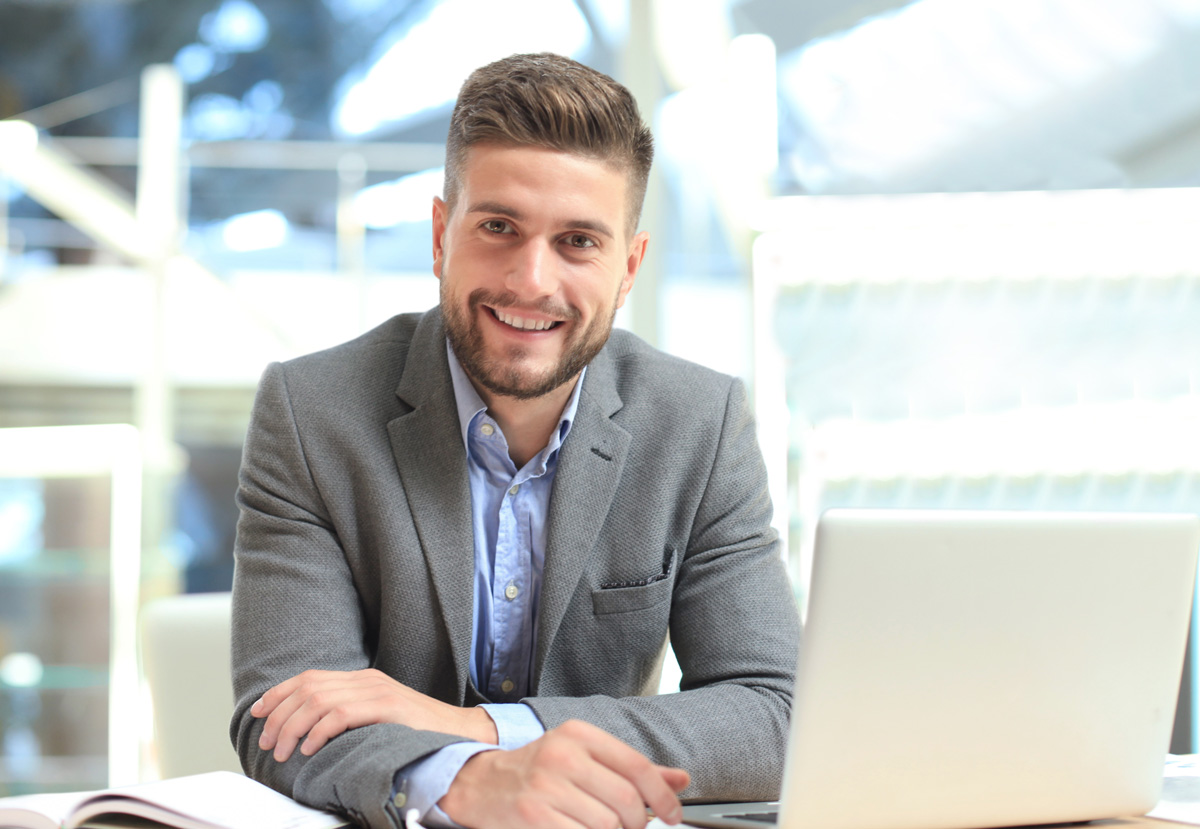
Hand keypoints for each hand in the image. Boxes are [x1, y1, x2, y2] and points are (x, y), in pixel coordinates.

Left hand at [250, 668, 498, 761]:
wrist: (457, 732)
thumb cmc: (415, 732)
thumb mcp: (377, 718)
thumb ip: (349, 716)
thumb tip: (311, 733)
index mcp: (361, 679)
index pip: (309, 677)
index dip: (279, 693)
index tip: (258, 712)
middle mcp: (365, 679)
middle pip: (307, 687)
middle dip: (278, 715)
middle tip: (267, 742)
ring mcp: (376, 691)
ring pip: (317, 700)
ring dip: (292, 727)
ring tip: (282, 751)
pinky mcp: (386, 707)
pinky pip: (340, 714)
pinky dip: (318, 731)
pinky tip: (309, 749)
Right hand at [438, 719, 689, 828]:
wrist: (479, 783)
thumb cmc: (537, 770)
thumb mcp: (584, 755)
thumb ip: (631, 768)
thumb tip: (680, 780)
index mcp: (579, 734)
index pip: (637, 766)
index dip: (663, 797)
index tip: (672, 815)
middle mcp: (563, 755)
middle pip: (626, 801)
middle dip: (637, 823)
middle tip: (631, 827)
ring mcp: (545, 786)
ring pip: (607, 825)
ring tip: (602, 828)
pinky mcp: (533, 815)